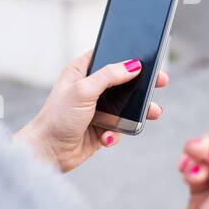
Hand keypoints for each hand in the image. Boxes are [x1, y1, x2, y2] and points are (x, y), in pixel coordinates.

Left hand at [15, 50, 168, 173]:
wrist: (48, 152)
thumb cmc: (57, 118)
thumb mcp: (82, 91)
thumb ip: (109, 76)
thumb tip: (133, 65)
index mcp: (81, 71)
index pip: (108, 56)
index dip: (127, 55)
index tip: (148, 56)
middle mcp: (90, 87)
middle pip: (123, 80)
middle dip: (142, 84)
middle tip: (161, 81)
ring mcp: (97, 108)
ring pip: (126, 104)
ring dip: (138, 110)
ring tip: (152, 112)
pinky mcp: (102, 127)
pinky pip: (120, 125)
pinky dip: (117, 132)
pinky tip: (106, 137)